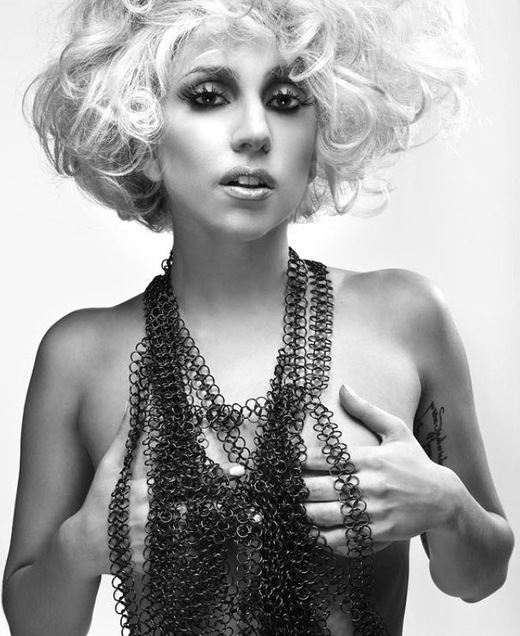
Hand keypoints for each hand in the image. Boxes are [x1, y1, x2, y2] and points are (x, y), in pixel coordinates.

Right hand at [67, 406, 245, 577]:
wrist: (83, 546)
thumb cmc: (98, 500)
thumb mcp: (109, 466)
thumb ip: (125, 436)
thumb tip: (135, 403)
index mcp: (141, 490)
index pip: (180, 477)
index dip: (208, 469)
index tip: (234, 463)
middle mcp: (149, 516)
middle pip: (194, 506)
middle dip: (222, 499)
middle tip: (247, 491)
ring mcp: (153, 541)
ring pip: (192, 533)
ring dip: (220, 525)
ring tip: (249, 517)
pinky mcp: (154, 561)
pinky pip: (183, 554)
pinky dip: (204, 548)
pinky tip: (228, 542)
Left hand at [303, 385, 453, 554]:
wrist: (444, 499)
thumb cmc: (415, 462)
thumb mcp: (396, 431)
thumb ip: (367, 411)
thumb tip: (344, 388)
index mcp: (370, 459)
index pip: (325, 459)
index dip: (302, 461)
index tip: (290, 462)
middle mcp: (370, 485)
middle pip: (320, 489)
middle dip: (299, 489)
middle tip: (286, 488)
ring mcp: (374, 511)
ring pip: (327, 515)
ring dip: (306, 514)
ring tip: (296, 509)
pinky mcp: (379, 532)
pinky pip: (345, 540)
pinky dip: (325, 539)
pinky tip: (315, 533)